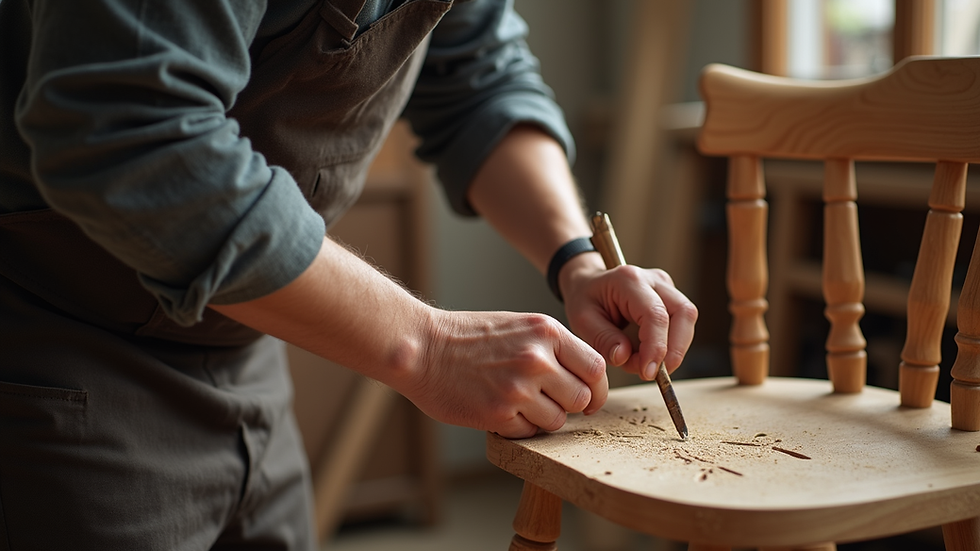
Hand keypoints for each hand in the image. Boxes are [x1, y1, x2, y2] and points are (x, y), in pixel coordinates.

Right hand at [403, 309, 607, 438]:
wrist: (421, 348)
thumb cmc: (469, 337)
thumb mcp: (519, 326)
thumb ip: (553, 348)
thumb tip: (586, 377)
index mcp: (546, 332)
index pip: (596, 368)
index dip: (596, 388)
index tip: (588, 397)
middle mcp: (538, 359)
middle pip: (582, 398)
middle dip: (568, 405)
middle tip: (546, 401)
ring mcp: (519, 388)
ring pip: (558, 420)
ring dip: (542, 418)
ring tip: (517, 403)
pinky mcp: (499, 414)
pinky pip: (529, 432)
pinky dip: (518, 427)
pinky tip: (498, 409)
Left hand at [560, 254, 697, 380]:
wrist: (588, 284)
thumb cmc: (585, 300)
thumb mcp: (582, 320)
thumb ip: (603, 339)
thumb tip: (624, 357)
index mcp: (629, 280)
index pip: (656, 315)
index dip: (657, 347)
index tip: (647, 373)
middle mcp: (654, 279)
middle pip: (684, 314)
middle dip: (674, 350)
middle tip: (650, 373)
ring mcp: (666, 287)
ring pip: (687, 320)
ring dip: (672, 350)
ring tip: (642, 364)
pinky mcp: (672, 298)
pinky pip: (681, 325)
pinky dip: (669, 346)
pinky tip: (647, 355)